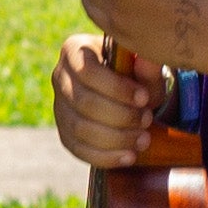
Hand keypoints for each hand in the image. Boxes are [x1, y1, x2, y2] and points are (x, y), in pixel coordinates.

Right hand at [53, 31, 162, 166]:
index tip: (144, 99)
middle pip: (83, 102)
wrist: (125, 92)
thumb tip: (148, 59)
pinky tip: (129, 156)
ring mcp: (59, 108)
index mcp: (74, 51)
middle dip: (120, 116)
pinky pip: (78, 149)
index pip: (87, 71)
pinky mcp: (65, 133)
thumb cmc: (134, 73)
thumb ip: (146, 66)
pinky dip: (105, 157)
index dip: (116, 88)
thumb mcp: (143, 66)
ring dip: (116, 138)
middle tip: (147, 120)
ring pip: (80, 129)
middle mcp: (60, 78)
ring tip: (143, 139)